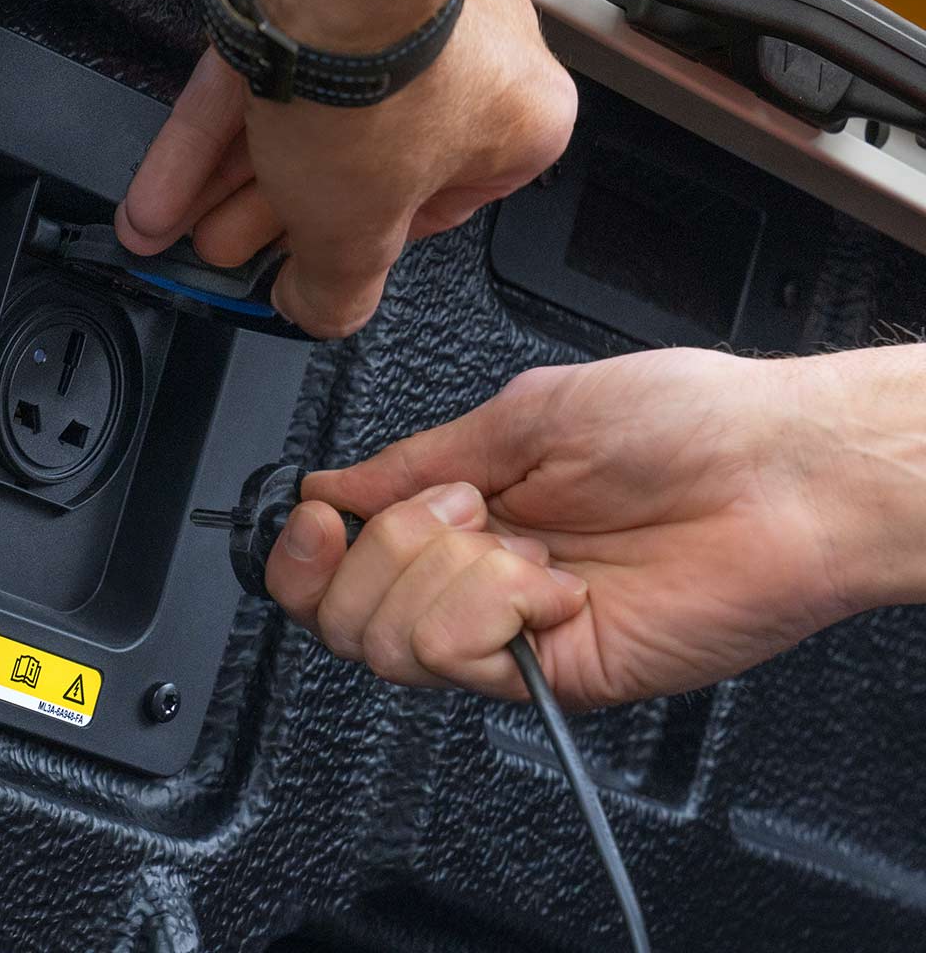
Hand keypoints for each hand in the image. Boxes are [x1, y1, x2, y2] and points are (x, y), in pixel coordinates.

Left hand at [115, 0, 575, 336]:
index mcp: (519, 124)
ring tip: (174, 227)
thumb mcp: (359, 234)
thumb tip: (323, 314)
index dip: (354, 248)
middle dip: (269, 221)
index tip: (305, 272)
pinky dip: (206, 140)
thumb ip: (343, 289)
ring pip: (298, 120)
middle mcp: (467, 61)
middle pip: (351, 164)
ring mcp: (390, 17)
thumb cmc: (384, 89)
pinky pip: (261, 79)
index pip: (430, 210)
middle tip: (224, 251)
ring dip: (225, 185)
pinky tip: (161, 190)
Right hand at [264, 349, 913, 708]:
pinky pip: (459, 660)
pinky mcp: (548, 678)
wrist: (785, 475)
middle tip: (465, 509)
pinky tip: (555, 583)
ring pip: (385, 642)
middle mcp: (474, 579)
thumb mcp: (524, 412)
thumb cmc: (691, 425)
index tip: (318, 517)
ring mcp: (508, 633)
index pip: (336, 563)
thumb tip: (325, 486)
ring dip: (443, 573)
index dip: (303, 549)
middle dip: (384, 547)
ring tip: (523, 545)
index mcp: (462, 513)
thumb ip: (412, 459)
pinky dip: (492, 606)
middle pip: (340, 612)